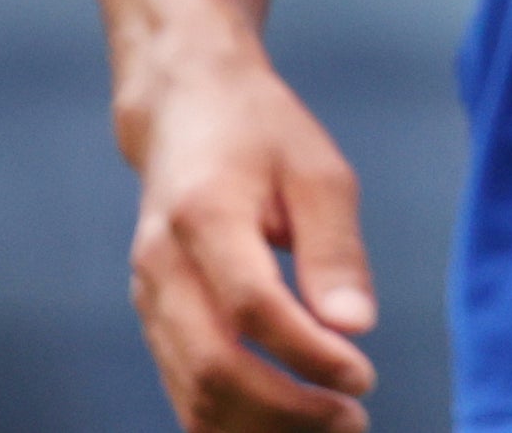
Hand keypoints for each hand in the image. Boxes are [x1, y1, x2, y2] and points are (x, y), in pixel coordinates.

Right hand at [120, 59, 379, 431]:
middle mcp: (162, 265)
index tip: (362, 376)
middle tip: (353, 420)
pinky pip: (184, 388)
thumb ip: (334, 249)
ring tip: (330, 427)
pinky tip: (285, 423)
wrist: (183, 110)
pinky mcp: (153, 317)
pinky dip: (231, 420)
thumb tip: (356, 327)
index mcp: (204, 215)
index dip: (307, 353)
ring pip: (191, 392)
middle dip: (286, 409)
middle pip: (213, 366)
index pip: (252, 307)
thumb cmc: (260, 133)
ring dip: (260, 427)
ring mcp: (149, 297)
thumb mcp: (318, 170)